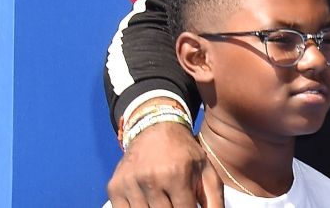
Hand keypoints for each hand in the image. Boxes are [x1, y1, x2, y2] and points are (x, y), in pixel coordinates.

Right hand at [107, 121, 223, 207]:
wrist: (155, 129)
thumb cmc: (184, 153)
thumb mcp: (205, 170)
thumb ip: (214, 199)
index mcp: (177, 174)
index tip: (189, 207)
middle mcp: (151, 179)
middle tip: (177, 202)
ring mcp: (130, 184)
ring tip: (165, 200)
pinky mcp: (114, 187)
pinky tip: (149, 202)